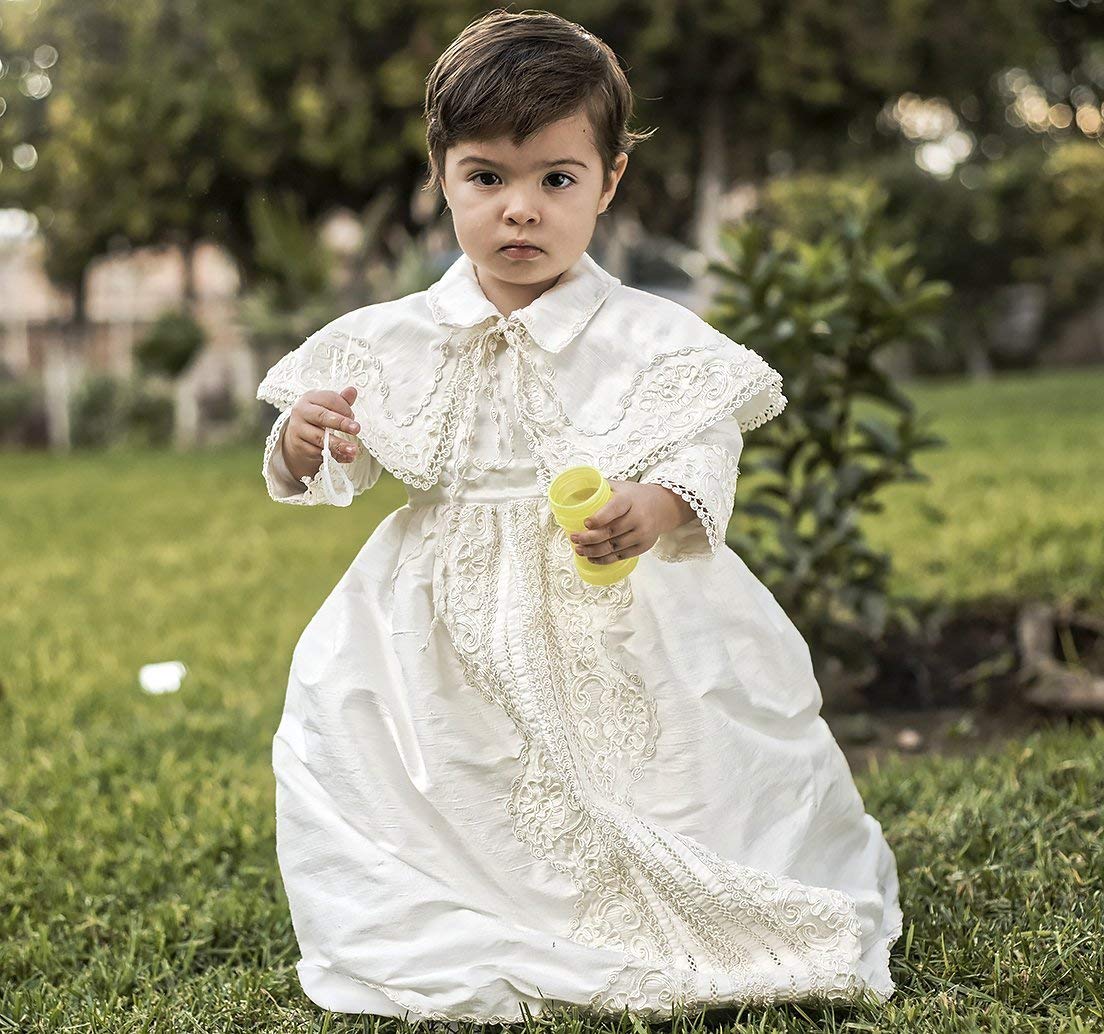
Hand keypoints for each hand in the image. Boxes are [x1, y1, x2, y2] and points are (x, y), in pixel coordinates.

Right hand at [281, 386, 361, 482]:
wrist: (298, 437)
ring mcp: (299, 430)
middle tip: (356, 429)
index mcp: (309, 398)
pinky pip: (320, 452)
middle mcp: (301, 413)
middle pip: (322, 417)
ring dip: (339, 444)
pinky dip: (335, 456)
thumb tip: (352, 391)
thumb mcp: (327, 406)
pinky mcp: (300, 447)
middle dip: (341, 423)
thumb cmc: (316, 418)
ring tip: (353, 449)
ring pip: (320, 438)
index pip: (328, 399)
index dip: (344, 407)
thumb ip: (341, 400)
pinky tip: (347, 457)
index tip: (353, 416)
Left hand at [569, 480, 693, 563]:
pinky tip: (592, 558)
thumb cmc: (636, 496)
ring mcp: (642, 534)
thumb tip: (575, 489)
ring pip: (614, 547)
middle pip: (610, 532)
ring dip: (593, 551)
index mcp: (629, 500)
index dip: (598, 518)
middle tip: (574, 538)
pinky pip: (621, 556)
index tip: (585, 523)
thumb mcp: (621, 486)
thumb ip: (600, 487)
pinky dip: (604, 559)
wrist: (663, 506)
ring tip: (579, 550)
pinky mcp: (643, 546)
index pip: (613, 509)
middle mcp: (638, 517)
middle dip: (588, 538)